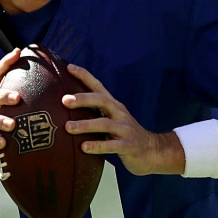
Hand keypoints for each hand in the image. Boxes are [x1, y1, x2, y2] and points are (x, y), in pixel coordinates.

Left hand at [63, 63, 182, 175]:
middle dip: (83, 99)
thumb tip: (67, 109)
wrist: (152, 150)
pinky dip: (97, 146)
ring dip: (85, 124)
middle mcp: (119, 113)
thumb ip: (95, 114)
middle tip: (65, 100)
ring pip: (104, 123)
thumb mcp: (112, 120)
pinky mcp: (128, 146)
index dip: (85, 76)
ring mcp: (125, 129)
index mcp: (114, 106)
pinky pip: (111, 145)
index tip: (69, 67)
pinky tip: (84, 147)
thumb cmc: (125, 135)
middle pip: (102, 101)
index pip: (98, 87)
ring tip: (68, 127)